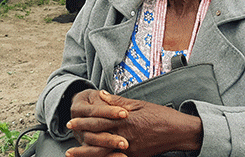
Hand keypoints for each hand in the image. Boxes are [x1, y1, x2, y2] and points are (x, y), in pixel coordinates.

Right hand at [66, 89, 128, 156]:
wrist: (85, 106)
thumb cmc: (96, 99)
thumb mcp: (99, 96)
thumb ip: (106, 100)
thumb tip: (111, 98)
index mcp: (79, 108)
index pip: (94, 111)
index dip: (109, 112)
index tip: (125, 113)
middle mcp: (77, 125)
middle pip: (92, 134)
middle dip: (109, 138)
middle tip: (125, 142)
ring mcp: (81, 137)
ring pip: (92, 148)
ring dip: (108, 149)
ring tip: (123, 150)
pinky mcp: (87, 147)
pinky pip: (94, 155)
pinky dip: (108, 156)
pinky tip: (121, 156)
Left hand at [69, 90, 202, 156]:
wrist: (177, 132)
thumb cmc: (160, 115)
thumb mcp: (139, 104)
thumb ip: (118, 102)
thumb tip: (101, 94)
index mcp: (125, 120)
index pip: (100, 120)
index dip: (84, 120)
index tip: (71, 120)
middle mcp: (125, 136)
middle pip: (97, 136)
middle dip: (81, 135)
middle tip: (67, 133)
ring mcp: (129, 150)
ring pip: (102, 153)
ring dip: (85, 153)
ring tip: (71, 153)